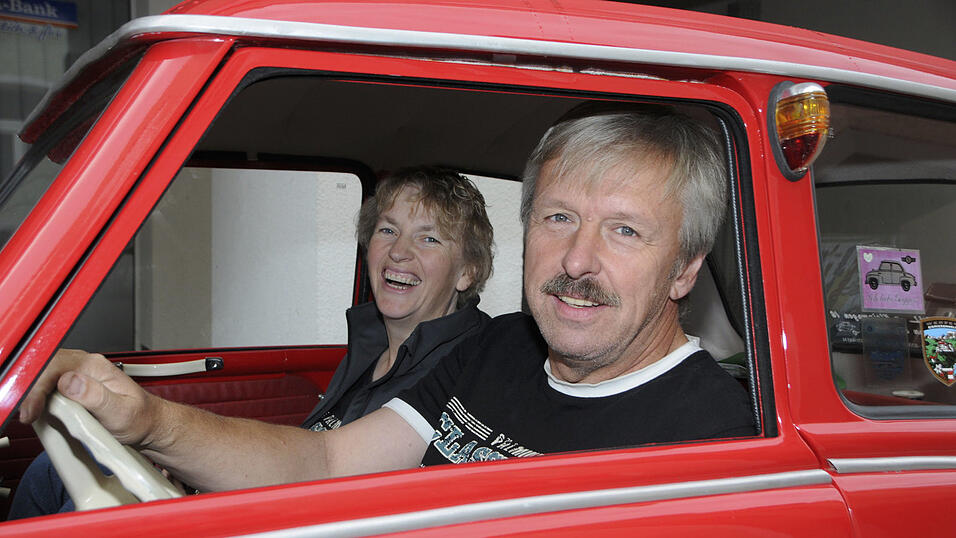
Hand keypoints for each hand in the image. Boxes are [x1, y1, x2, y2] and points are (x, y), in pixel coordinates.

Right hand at [19, 349, 158, 447]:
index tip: (33, 407)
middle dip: (31, 390)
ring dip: (34, 394)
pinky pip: (49, 386)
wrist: (147, 424)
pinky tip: (40, 411)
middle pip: (46, 368)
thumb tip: (70, 382)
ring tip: (32, 414)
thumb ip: (96, 396)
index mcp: (96, 366)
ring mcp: (79, 376)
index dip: (39, 387)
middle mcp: (86, 366)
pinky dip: (39, 398)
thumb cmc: (140, 418)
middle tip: (29, 413)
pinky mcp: (74, 387)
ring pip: (45, 376)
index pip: (56, 366)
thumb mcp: (121, 411)